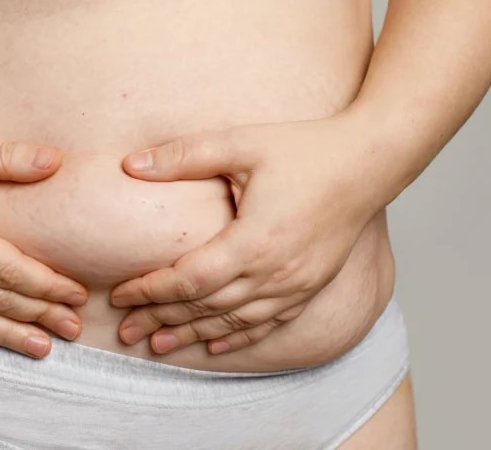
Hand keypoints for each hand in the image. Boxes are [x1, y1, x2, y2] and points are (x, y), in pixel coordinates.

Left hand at [111, 114, 381, 354]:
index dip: (149, 291)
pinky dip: (237, 338)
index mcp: (253, 241)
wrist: (371, 161)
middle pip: (206, 308)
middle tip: (125, 333)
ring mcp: (296, 285)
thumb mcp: (241, 142)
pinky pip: (267, 323)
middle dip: (160, 321)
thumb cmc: (307, 149)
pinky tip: (215, 347)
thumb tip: (130, 165)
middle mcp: (275, 273)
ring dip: (192, 335)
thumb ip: (184, 156)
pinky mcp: (310, 286)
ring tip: (158, 348)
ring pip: (234, 322)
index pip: (188, 279)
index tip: (118, 296)